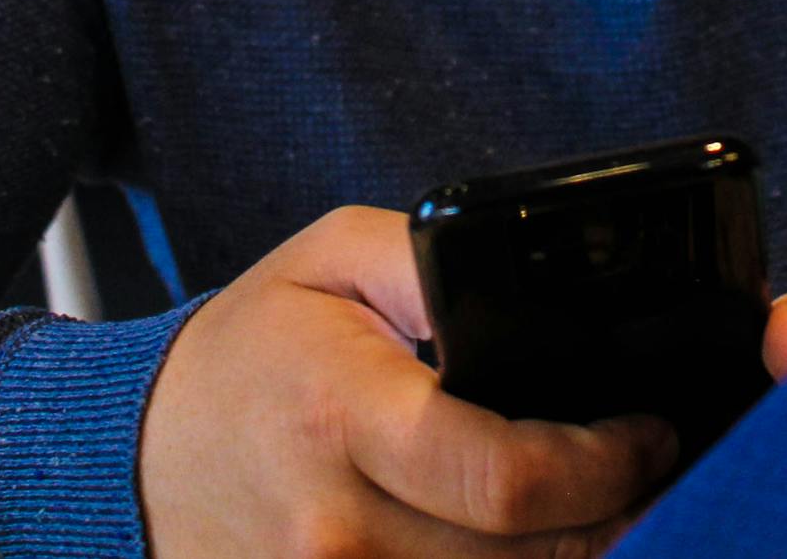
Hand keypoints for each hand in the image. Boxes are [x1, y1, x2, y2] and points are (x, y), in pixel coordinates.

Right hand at [138, 206, 678, 558]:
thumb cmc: (251, 349)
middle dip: (614, 516)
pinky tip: (527, 547)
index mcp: (343, 419)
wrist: (137, 453)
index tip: (650, 437)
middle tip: (649, 476)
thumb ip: (433, 264)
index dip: (606, 465)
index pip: (508, 477)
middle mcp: (335, 531)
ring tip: (596, 510)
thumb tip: (530, 292)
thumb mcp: (334, 256)